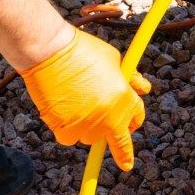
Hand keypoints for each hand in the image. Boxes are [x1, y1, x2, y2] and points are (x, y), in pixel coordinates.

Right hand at [18, 29, 150, 169]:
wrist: (51, 50)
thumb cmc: (83, 50)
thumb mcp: (116, 60)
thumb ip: (129, 79)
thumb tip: (142, 88)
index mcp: (126, 100)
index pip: (136, 120)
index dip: (131, 122)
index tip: (127, 126)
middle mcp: (110, 117)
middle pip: (119, 141)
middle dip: (117, 142)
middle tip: (114, 143)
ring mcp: (88, 125)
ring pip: (91, 138)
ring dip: (87, 128)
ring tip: (75, 105)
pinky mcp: (65, 129)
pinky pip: (68, 138)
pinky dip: (64, 129)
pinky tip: (60, 111)